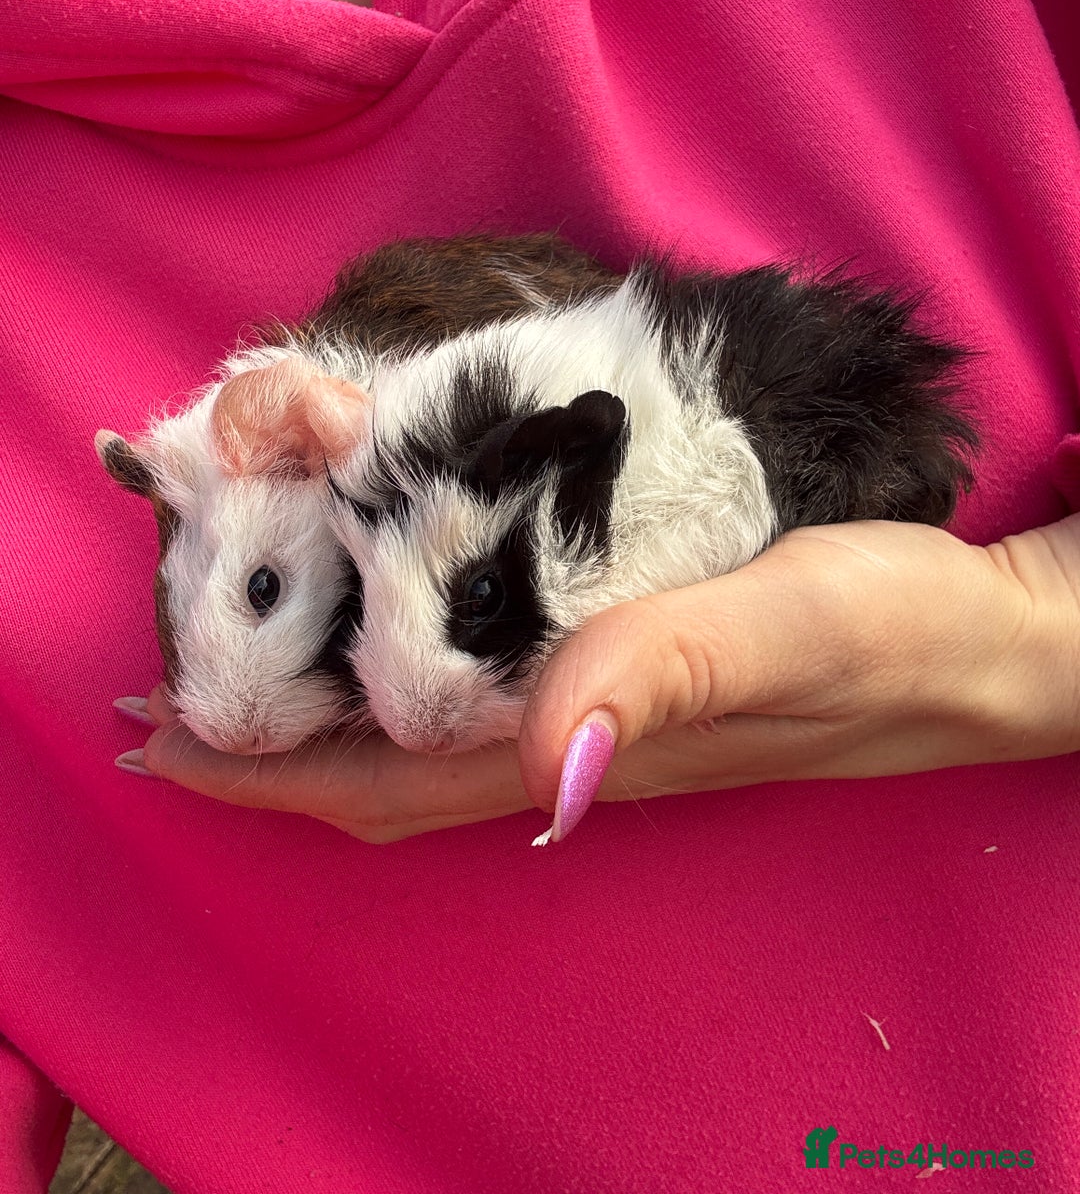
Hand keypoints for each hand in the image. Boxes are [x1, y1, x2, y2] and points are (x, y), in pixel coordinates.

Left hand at [116, 517, 1079, 842]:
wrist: (979, 641)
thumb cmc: (890, 632)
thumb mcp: (786, 629)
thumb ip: (664, 676)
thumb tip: (538, 768)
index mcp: (583, 745)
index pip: (386, 782)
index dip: (265, 775)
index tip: (155, 737)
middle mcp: (572, 744)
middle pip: (383, 769)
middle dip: (264, 749)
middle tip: (162, 690)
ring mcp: (598, 711)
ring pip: (424, 730)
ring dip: (324, 707)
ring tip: (245, 650)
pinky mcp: (629, 665)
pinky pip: (482, 681)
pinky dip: (404, 660)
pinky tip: (390, 612)